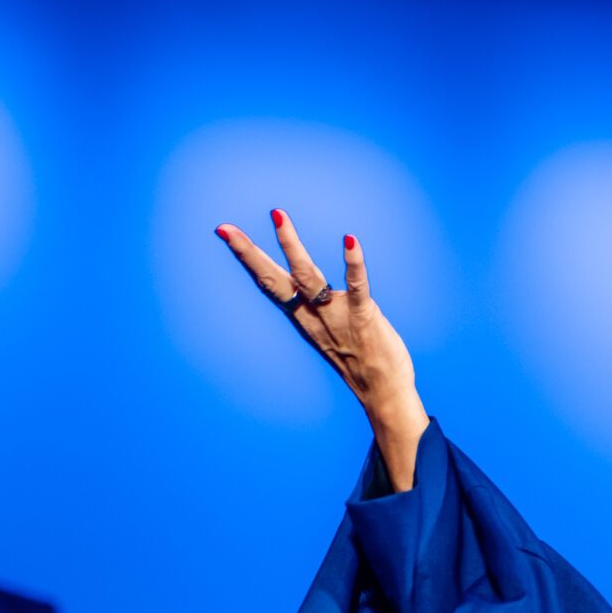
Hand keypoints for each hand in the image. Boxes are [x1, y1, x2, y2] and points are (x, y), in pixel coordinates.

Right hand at [214, 210, 428, 489]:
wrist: (384, 396)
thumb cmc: (362, 364)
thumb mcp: (332, 334)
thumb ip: (321, 309)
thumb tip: (314, 287)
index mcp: (305, 319)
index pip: (271, 284)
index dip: (249, 259)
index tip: (227, 233)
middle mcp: (315, 316)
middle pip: (276, 280)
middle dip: (250, 253)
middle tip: (226, 229)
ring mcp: (337, 316)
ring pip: (308, 277)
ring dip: (291, 245)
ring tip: (278, 216)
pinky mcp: (364, 317)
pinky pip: (357, 286)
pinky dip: (353, 262)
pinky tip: (349, 240)